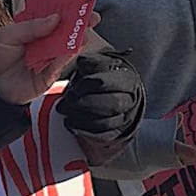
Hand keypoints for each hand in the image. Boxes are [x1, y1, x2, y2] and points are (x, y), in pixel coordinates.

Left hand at [0, 13, 88, 104]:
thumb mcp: (8, 34)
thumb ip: (31, 27)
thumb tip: (54, 18)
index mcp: (33, 31)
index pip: (53, 17)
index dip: (67, 10)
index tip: (81, 2)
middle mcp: (41, 45)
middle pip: (64, 34)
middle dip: (78, 25)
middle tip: (89, 18)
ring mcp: (45, 61)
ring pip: (65, 50)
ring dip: (75, 42)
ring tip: (82, 34)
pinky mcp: (45, 78)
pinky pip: (57, 68)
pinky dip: (63, 59)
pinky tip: (67, 51)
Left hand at [59, 49, 145, 165]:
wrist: (112, 93)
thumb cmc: (101, 76)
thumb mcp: (98, 63)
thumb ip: (90, 61)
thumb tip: (80, 59)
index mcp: (127, 79)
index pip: (107, 82)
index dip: (88, 84)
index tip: (74, 85)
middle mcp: (130, 99)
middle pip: (112, 104)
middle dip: (86, 103)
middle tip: (68, 99)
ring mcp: (125, 118)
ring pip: (107, 122)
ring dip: (82, 117)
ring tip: (65, 111)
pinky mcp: (116, 133)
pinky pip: (102, 136)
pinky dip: (84, 131)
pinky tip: (71, 123)